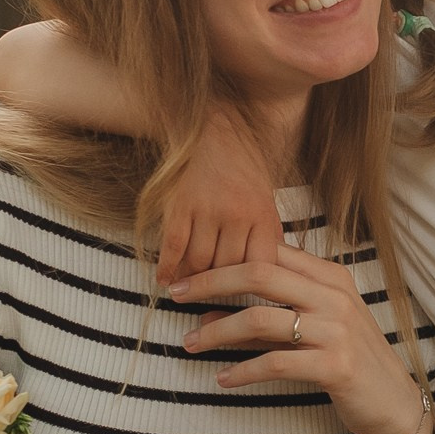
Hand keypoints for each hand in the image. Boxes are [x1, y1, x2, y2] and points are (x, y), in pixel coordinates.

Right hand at [157, 112, 286, 287]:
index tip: (243, 300)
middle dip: (220, 287)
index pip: (258, 266)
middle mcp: (236, 214)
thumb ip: (267, 239)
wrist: (219, 133)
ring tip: (189, 291)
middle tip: (212, 299)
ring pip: (199, 262)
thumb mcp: (266, 204)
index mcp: (262, 216)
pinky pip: (173, 245)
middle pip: (227, 268)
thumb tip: (268, 279)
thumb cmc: (247, 174)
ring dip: (193, 280)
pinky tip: (165, 280)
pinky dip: (168, 267)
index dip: (251, 287)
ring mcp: (206, 210)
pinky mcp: (180, 205)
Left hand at [175, 243, 433, 433]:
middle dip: (210, 281)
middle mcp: (334, 296)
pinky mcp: (334, 365)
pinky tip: (223, 380)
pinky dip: (243, 371)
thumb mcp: (313, 329)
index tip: (189, 273)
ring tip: (190, 343)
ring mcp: (336, 329)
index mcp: (330, 276)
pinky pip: (275, 363)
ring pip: (260, 318)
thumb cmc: (350, 361)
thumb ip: (267, 315)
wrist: (393, 403)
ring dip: (217, 331)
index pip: (269, 252)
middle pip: (258, 273)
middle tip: (175, 294)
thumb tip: (209, 312)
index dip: (224, 259)